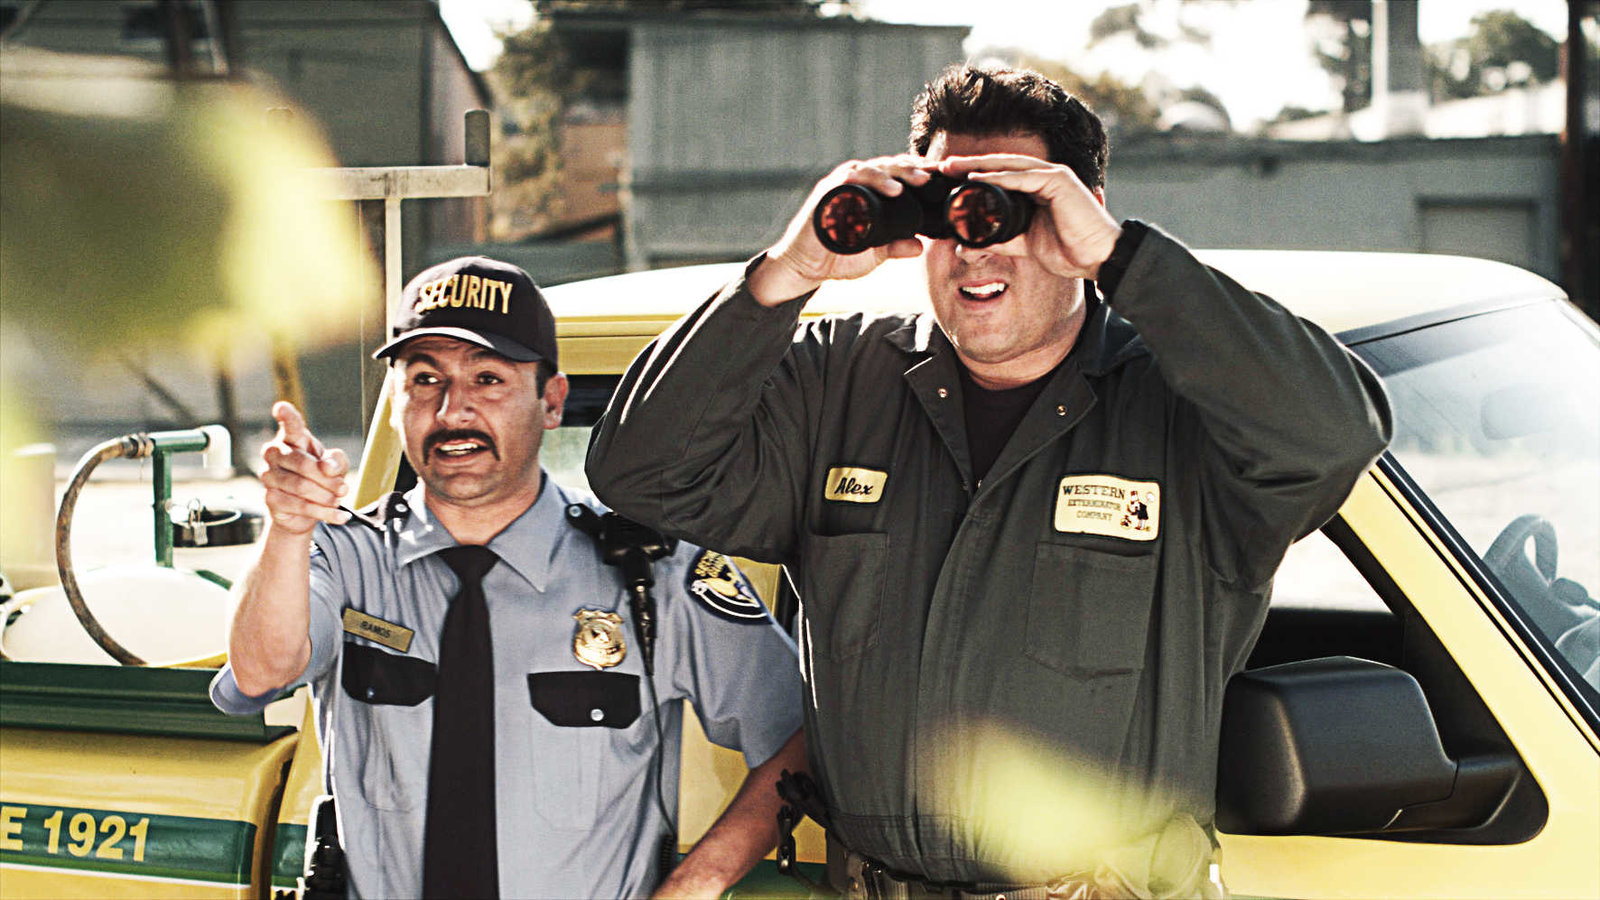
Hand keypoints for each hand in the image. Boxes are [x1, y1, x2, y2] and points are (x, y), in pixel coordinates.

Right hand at [259, 401, 349, 534]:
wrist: (306, 509)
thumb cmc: (320, 477)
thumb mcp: (336, 465)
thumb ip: (336, 461)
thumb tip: (327, 467)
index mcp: (292, 438)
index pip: (290, 425)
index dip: (286, 416)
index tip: (281, 407)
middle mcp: (274, 453)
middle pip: (302, 463)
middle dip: (328, 479)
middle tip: (344, 489)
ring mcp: (268, 475)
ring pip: (301, 486)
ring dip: (327, 497)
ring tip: (340, 500)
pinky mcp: (270, 498)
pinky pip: (299, 506)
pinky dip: (324, 513)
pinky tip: (339, 516)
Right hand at [750, 154, 931, 303]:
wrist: (804, 267)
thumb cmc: (836, 255)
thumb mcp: (873, 254)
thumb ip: (894, 247)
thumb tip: (919, 247)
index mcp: (869, 193)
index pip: (897, 175)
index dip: (918, 174)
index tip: (942, 178)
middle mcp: (856, 183)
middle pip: (889, 166)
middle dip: (914, 169)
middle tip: (935, 175)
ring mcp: (841, 185)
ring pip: (874, 167)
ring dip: (898, 171)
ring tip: (918, 180)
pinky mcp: (828, 191)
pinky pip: (852, 177)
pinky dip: (872, 179)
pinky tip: (890, 188)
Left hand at [937, 154, 1121, 279]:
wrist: (1098, 259)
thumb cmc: (1069, 251)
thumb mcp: (1024, 245)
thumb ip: (1000, 240)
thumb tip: (970, 244)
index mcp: (1037, 189)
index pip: (1000, 177)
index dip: (974, 176)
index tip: (948, 181)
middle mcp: (1044, 178)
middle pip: (1001, 166)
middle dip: (971, 165)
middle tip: (943, 167)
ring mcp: (1053, 176)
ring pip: (1010, 166)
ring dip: (981, 165)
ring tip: (955, 167)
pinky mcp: (1060, 181)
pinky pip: (1025, 177)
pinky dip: (1001, 176)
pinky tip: (981, 177)